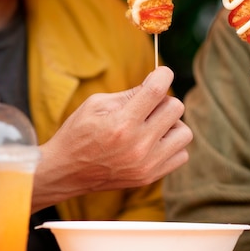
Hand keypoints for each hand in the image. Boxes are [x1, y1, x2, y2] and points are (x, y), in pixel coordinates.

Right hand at [32, 66, 192, 210]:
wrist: (65, 172)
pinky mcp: (150, 177)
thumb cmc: (78, 134)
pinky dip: (171, 145)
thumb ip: (129, 93)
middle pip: (175, 108)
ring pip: (184, 132)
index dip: (163, 75)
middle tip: (147, 105)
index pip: (157, 90)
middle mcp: (138, 145)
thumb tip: (157, 81)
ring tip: (151, 126)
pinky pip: (181, 154)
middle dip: (163, 100)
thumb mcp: (96, 104)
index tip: (162, 73)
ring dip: (170, 125)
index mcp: (122, 123)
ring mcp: (146, 164)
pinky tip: (153, 143)